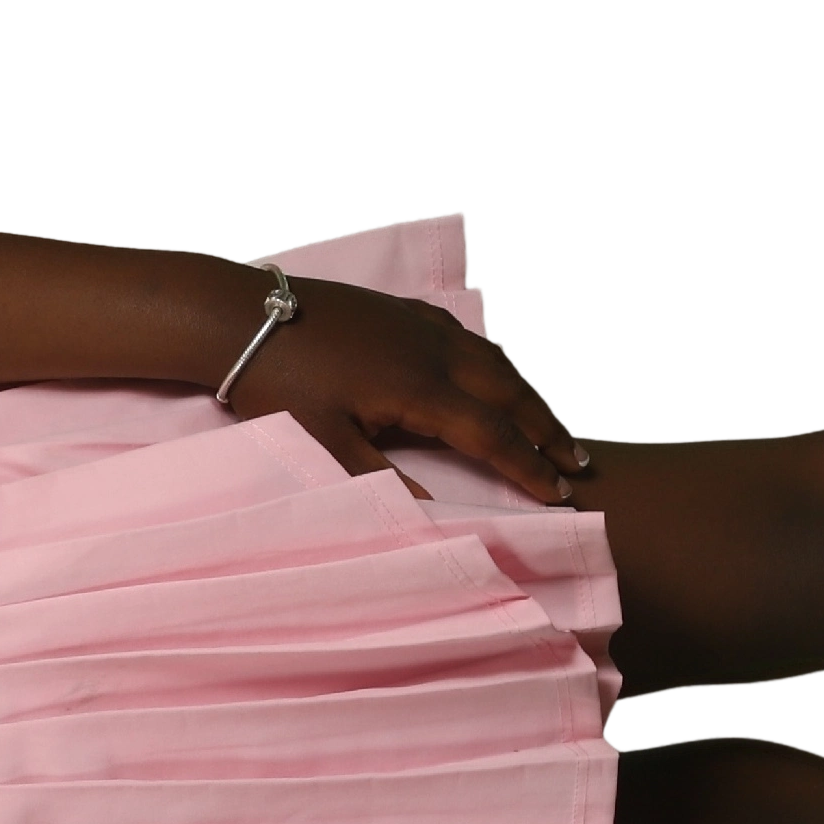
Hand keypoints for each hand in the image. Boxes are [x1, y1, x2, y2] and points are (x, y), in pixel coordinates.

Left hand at [222, 275, 593, 508]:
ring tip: (553, 425)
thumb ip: (379, 478)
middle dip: (548, 430)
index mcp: (419, 388)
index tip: (558, 495)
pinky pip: (469, 339)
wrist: (241, 315)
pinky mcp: (405, 310)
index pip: (492, 435)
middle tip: (581, 462)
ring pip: (495, 361)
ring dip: (528, 395)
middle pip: (511, 393)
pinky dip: (498, 364)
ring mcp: (421, 324)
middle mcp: (434, 350)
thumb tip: (433, 513)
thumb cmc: (278, 383)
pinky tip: (498, 374)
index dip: (528, 467)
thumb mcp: (324, 441)